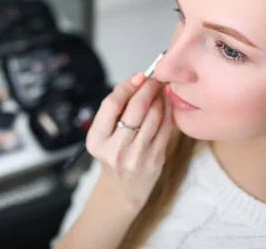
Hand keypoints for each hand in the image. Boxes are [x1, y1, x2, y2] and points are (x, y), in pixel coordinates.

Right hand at [85, 73, 172, 210]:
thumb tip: (137, 80)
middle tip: (154, 79)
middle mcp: (115, 150)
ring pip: (154, 116)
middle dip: (147, 88)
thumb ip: (115, 109)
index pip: (111, 105)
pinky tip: (167, 103)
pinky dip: (168, 110)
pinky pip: (166, 127)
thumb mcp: (103, 134)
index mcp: (96, 140)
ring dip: (160, 97)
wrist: (124, 188)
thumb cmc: (113, 154)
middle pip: (136, 109)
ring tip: (161, 89)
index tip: (138, 77)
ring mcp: (137, 156)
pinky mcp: (156, 159)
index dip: (126, 86)